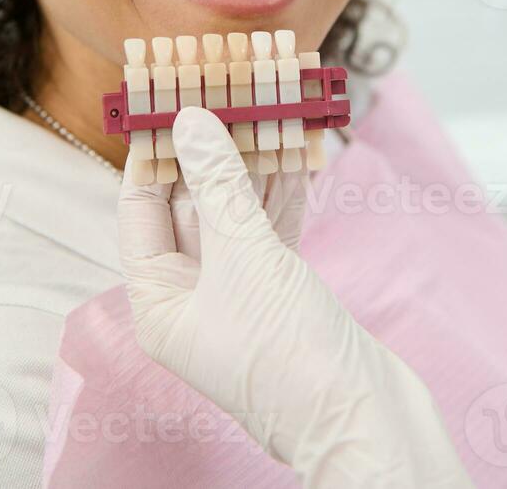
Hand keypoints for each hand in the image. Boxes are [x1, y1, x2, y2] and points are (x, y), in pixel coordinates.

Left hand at [117, 107, 470, 487]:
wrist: (365, 417)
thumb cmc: (290, 356)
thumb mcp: (246, 256)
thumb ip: (219, 184)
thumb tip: (192, 121)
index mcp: (159, 303)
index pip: (141, 208)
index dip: (154, 152)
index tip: (166, 100)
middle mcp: (193, 298)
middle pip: (191, 203)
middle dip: (210, 147)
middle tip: (223, 89)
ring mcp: (241, 293)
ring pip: (238, 210)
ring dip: (253, 158)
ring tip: (263, 102)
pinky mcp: (285, 291)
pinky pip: (274, 226)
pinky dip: (283, 187)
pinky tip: (294, 144)